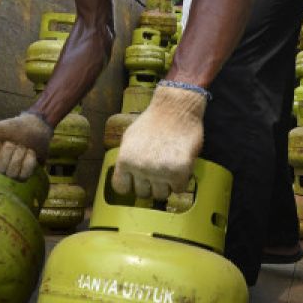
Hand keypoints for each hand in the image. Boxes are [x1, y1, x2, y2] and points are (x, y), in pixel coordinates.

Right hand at [0, 111, 52, 179]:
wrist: (34, 127)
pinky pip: (25, 174)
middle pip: (0, 169)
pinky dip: (29, 159)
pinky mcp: (26, 178)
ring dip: (20, 153)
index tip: (0, 141)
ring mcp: (11, 178)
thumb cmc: (11, 129)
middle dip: (9, 150)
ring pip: (12, 173)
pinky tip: (30, 153)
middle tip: (13, 143)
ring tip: (22, 147)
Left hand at [111, 84, 206, 199]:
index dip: (131, 185)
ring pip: (161, 194)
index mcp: (125, 159)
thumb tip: (126, 178)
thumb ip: (127, 159)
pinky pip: (179, 189)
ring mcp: (160, 171)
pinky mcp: (179, 171)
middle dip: (150, 184)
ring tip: (169, 168)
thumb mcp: (130, 139)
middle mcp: (140, 168)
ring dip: (166, 185)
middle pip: (143, 194)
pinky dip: (181, 181)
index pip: (121, 188)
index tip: (138, 180)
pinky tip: (180, 166)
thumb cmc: (153, 121)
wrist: (176, 107)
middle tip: (158, 170)